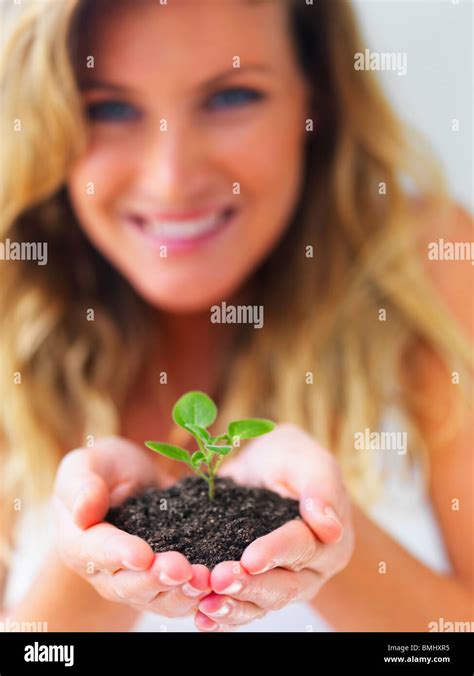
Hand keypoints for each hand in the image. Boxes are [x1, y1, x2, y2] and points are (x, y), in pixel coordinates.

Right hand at [53, 436, 210, 617]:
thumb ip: (81, 484)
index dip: (118, 555)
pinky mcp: (165, 583)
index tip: (141, 554)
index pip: (95, 553)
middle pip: (128, 585)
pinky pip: (180, 596)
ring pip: (157, 598)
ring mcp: (136, 581)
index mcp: (79, 543)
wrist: (134, 483)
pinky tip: (219, 584)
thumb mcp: (87, 464)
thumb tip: (83, 509)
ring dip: (181, 592)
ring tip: (205, 580)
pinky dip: (199, 593)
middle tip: (181, 569)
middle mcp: (105, 572)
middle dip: (156, 579)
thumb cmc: (105, 470)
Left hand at [193, 424, 353, 630]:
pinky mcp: (260, 588)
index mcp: (331, 538)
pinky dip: (224, 615)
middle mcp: (313, 568)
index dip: (277, 552)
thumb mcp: (305, 458)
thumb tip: (329, 526)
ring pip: (263, 604)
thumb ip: (319, 485)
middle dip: (251, 585)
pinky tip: (202, 617)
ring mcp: (286, 582)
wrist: (263, 467)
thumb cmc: (288, 458)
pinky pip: (245, 607)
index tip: (251, 558)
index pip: (303, 547)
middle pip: (285, 585)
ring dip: (235, 606)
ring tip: (207, 605)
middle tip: (219, 580)